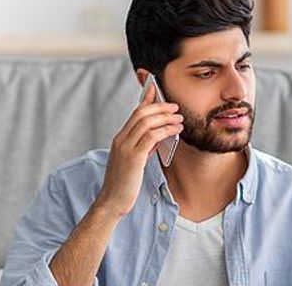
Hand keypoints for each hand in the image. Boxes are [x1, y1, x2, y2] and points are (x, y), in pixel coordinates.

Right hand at [94, 81, 182, 216]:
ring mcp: (126, 147)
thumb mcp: (133, 162)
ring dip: (166, 118)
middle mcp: (121, 139)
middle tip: (175, 108)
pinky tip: (176, 131)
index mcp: (120, 139)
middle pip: (141, 113)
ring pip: (147, 122)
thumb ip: (143, 148)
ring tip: (179, 119)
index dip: (146, 99)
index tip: (156, 89)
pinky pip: (151, 136)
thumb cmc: (124, 184)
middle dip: (160, 107)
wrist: (112, 202)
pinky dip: (165, 130)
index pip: (134, 113)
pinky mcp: (133, 157)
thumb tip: (157, 138)